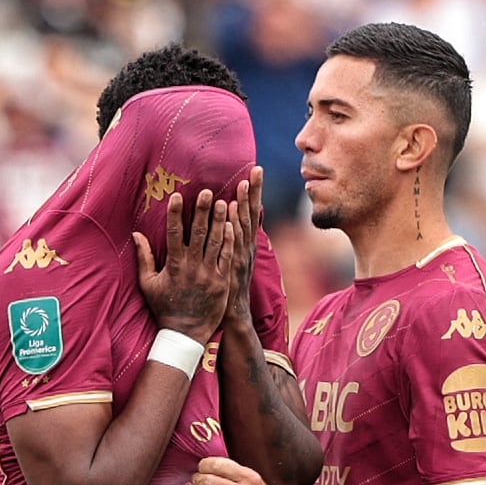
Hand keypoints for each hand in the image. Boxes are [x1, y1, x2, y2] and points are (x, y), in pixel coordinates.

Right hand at [134, 188, 233, 343]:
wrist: (186, 334)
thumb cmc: (164, 308)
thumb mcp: (148, 284)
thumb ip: (143, 258)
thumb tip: (136, 234)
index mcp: (174, 265)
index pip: (175, 233)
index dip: (176, 213)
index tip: (178, 196)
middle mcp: (192, 267)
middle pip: (199, 233)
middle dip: (202, 210)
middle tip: (207, 191)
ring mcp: (209, 274)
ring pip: (216, 241)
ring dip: (219, 220)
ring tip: (223, 201)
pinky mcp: (222, 281)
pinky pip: (227, 256)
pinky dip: (229, 240)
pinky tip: (232, 224)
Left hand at [223, 166, 262, 328]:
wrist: (234, 315)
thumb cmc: (229, 289)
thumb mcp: (234, 262)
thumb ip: (234, 241)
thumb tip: (231, 221)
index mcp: (246, 244)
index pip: (251, 212)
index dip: (254, 192)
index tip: (255, 170)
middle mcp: (247, 247)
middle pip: (252, 214)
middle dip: (254, 191)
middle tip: (256, 169)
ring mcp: (241, 257)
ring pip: (243, 226)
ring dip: (244, 204)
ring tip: (243, 184)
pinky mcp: (232, 267)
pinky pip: (233, 243)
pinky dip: (234, 228)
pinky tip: (232, 214)